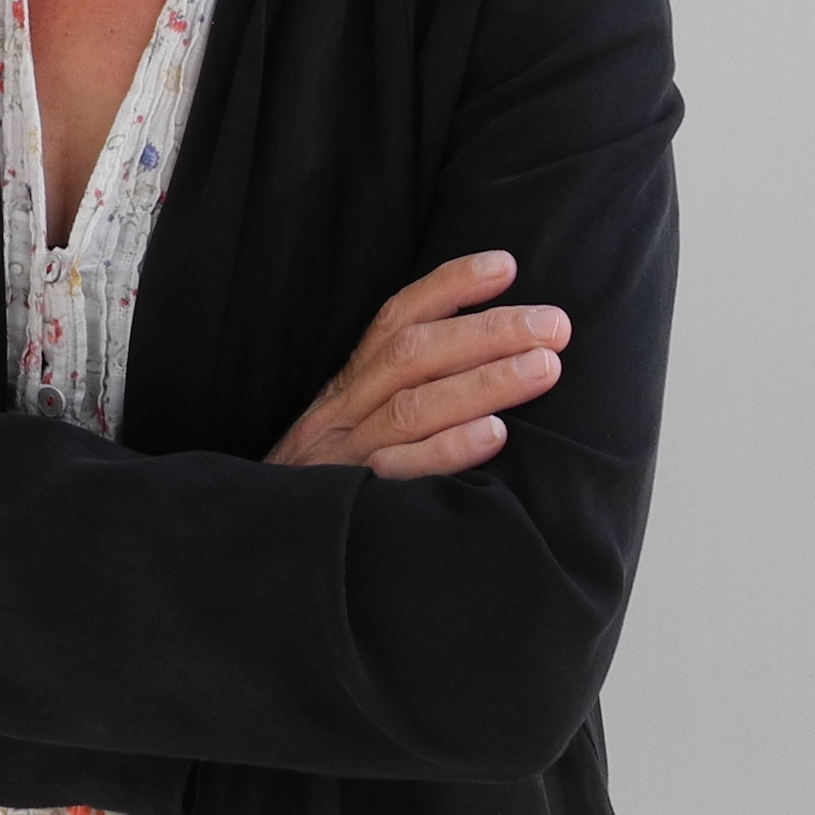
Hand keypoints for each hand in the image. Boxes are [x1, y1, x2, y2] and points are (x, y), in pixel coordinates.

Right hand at [265, 250, 568, 478]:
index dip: (449, 287)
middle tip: (555, 326)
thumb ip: (402, 392)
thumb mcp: (353, 425)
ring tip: (545, 367)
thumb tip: (489, 358)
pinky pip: (399, 472)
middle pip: (413, 354)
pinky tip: (495, 435)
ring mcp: (346, 457)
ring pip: (413, 406)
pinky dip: (448, 449)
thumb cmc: (329, 482)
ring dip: (484, 382)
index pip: (396, 319)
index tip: (506, 266)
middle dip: (488, 331)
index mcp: (348, 386)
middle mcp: (344, 411)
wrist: (259, 548)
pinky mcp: (354, 504)